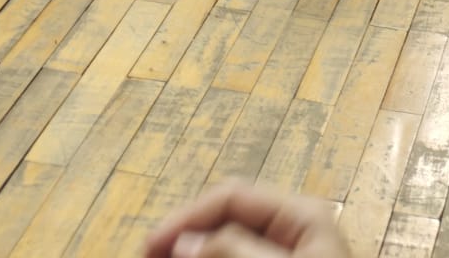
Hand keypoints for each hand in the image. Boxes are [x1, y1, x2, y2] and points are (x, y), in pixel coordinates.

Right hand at [146, 181, 352, 257]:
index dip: (185, 218)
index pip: (231, 197)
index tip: (148, 247)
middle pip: (226, 224)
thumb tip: (184, 242)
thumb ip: (233, 253)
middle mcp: (292, 233)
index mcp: (300, 216)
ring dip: (196, 257)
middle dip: (186, 242)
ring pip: (227, 251)